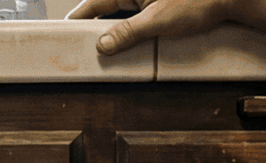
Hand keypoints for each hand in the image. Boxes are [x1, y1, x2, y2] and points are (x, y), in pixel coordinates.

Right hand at [65, 0, 233, 55]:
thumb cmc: (203, 0)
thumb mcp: (160, 20)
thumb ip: (128, 32)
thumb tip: (103, 44)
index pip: (94, 2)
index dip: (77, 19)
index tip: (63, 34)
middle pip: (106, 10)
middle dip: (96, 31)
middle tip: (84, 52)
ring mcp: (150, 0)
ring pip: (123, 17)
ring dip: (116, 35)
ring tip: (107, 54)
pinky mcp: (162, 7)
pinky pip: (138, 20)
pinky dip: (132, 34)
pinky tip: (131, 48)